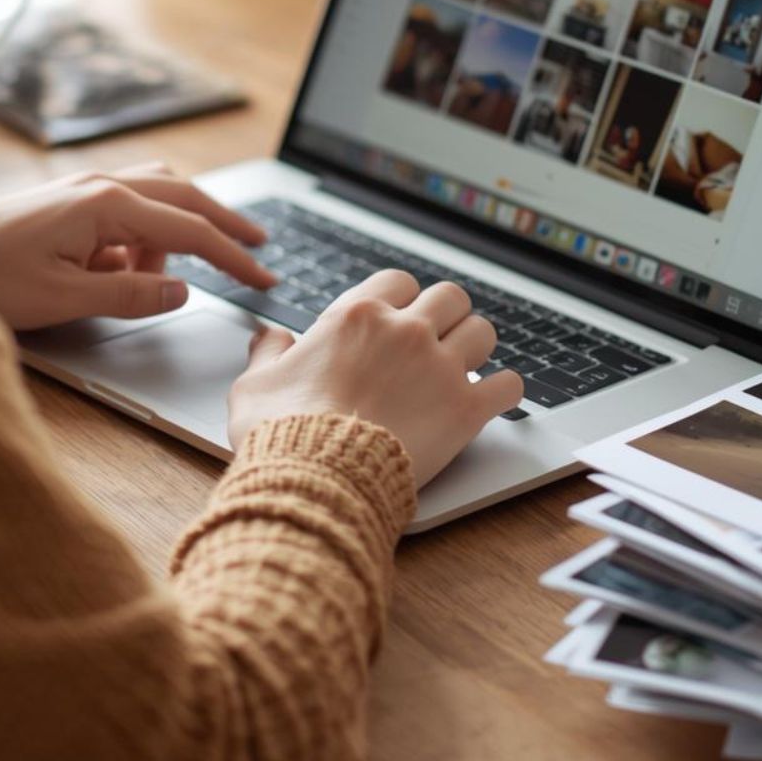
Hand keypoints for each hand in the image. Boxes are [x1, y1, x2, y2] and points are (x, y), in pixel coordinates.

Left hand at [0, 166, 275, 331]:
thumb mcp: (66, 298)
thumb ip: (130, 293)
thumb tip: (181, 290)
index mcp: (106, 206)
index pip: (190, 231)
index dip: (233, 258)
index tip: (263, 277)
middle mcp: (103, 185)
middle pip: (187, 197)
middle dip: (225, 224)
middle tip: (258, 247)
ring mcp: (89, 187)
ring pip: (160, 196)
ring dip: (179, 231)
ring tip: (167, 276)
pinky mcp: (76, 198)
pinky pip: (131, 208)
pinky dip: (145, 235)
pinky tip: (127, 268)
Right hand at [228, 270, 524, 487]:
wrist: (316, 479)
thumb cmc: (281, 433)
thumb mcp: (254, 384)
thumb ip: (268, 353)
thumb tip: (269, 338)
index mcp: (357, 315)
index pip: (399, 281)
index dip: (402, 299)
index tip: (398, 320)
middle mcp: (405, 331)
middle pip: (451, 297)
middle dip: (446, 316)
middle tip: (436, 342)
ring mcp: (439, 368)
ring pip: (483, 332)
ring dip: (475, 348)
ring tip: (463, 368)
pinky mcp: (465, 409)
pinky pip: (507, 384)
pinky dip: (501, 391)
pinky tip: (489, 400)